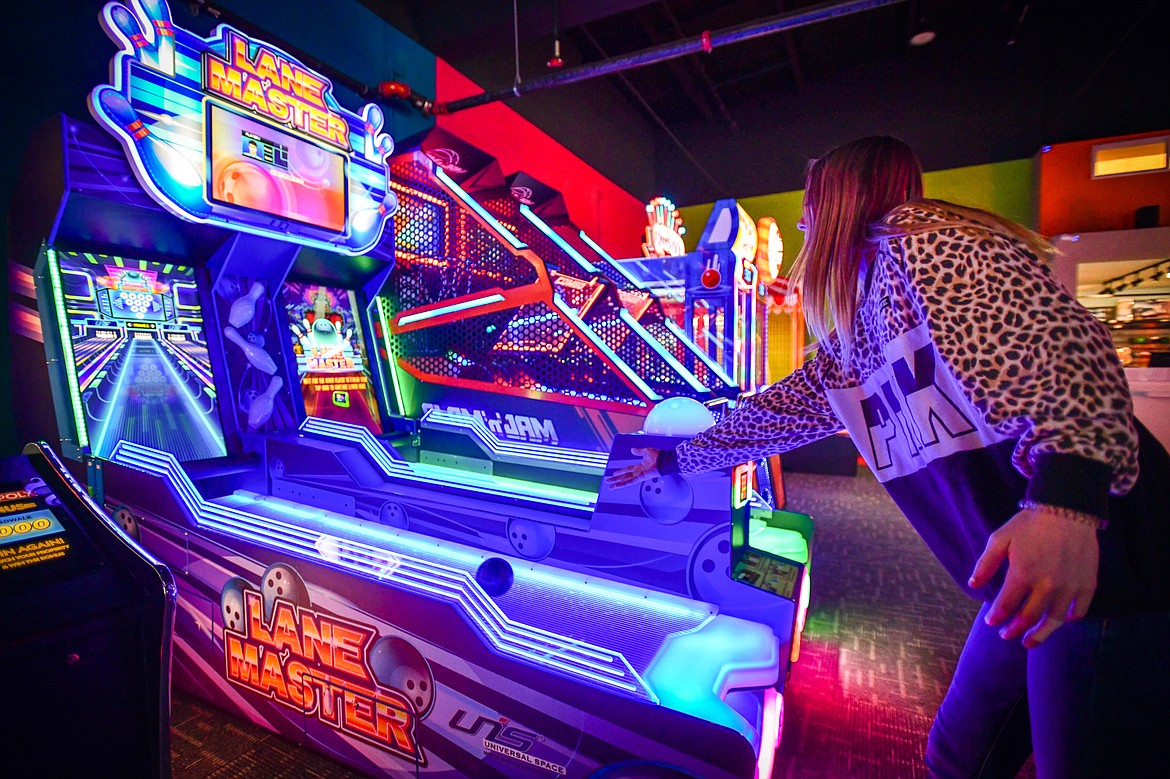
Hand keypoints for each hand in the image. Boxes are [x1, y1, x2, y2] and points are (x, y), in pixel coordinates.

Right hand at [605, 447, 660, 488]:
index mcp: (639, 466)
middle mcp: (638, 472)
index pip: (627, 469)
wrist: (664, 460)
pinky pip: (631, 482)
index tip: (614, 473)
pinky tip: (618, 486)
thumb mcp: (646, 451)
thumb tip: (632, 449)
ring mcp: (639, 476)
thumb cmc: (658, 456)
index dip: (621, 471)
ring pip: (626, 481)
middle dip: (616, 479)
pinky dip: (624, 484)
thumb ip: (639, 451)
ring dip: (618, 484)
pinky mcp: (641, 478)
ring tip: (610, 487)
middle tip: (608, 482)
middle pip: (624, 476)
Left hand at [969, 506, 1098, 648]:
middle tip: (1007, 635)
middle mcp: (1047, 585)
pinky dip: (1070, 618)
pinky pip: (1079, 610)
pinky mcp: (1087, 584)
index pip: (1006, 606)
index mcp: (1023, 574)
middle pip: (1029, 617)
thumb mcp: (1000, 539)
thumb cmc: (1029, 524)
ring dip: (1041, 634)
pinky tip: (1061, 620)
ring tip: (1030, 642)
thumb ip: (985, 563)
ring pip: (1054, 620)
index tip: (992, 622)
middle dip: (1015, 630)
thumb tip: (973, 584)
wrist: (1067, 509)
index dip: (996, 617)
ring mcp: (1070, 586)